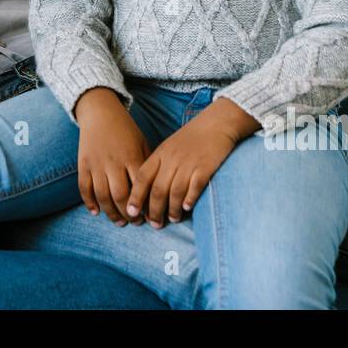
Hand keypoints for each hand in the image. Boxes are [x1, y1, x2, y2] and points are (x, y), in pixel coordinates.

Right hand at [73, 87, 151, 225]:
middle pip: (120, 196)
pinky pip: (84, 188)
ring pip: (102, 196)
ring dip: (111, 213)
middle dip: (128, 214)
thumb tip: (155, 190)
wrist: (100, 112)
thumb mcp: (141, 143)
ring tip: (119, 222)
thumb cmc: (125, 129)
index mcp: (131, 157)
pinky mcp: (83, 164)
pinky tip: (96, 212)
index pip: (139, 188)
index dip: (145, 206)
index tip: (151, 218)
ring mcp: (96, 164)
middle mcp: (113, 162)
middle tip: (135, 223)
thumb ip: (146, 165)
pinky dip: (89, 202)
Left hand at [125, 99, 253, 228]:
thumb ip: (158, 165)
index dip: (136, 197)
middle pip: (158, 189)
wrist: (216, 123)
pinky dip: (190, 199)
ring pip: (175, 192)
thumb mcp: (169, 147)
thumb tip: (148, 192)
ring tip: (173, 219)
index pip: (143, 177)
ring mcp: (189, 162)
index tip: (131, 212)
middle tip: (155, 224)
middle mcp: (172, 159)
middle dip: (154, 211)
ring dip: (173, 210)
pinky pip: (195, 186)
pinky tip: (188, 208)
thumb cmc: (191, 138)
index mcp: (160, 153)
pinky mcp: (206, 166)